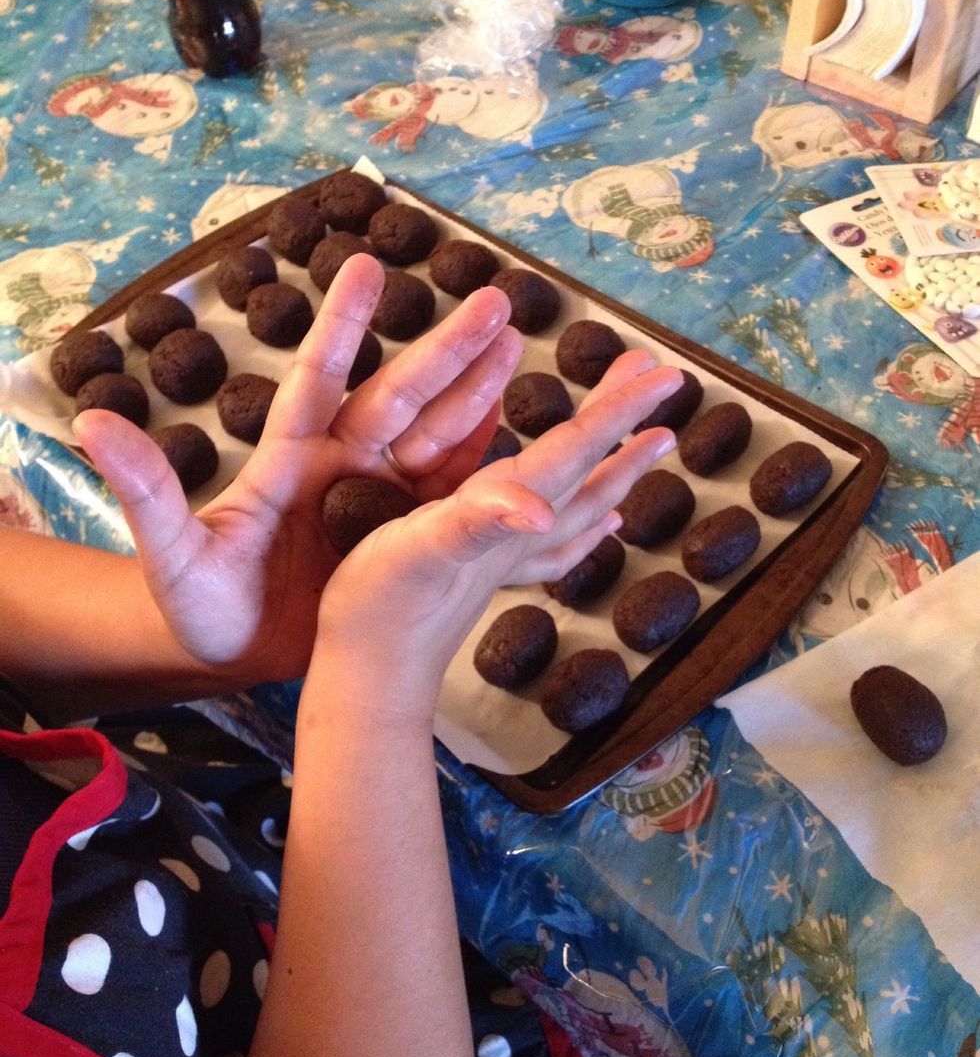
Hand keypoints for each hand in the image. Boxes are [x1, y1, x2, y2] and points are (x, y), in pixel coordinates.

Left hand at [72, 254, 522, 686]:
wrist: (235, 652)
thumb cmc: (198, 603)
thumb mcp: (171, 553)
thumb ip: (146, 491)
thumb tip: (90, 421)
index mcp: (290, 461)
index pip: (319, 382)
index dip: (341, 329)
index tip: (366, 268)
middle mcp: (341, 466)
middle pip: (400, 397)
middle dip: (446, 351)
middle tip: (493, 298)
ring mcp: (378, 498)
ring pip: (436, 435)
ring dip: (475, 389)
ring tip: (515, 340)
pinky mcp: (403, 535)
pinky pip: (452, 492)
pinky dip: (484, 459)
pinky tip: (513, 424)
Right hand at [310, 351, 682, 721]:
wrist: (368, 682)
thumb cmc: (379, 610)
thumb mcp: (416, 552)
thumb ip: (475, 523)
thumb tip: (537, 509)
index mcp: (501, 511)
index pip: (573, 451)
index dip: (618, 409)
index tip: (666, 374)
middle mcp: (515, 533)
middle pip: (586, 470)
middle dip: (625, 422)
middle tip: (664, 380)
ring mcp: (505, 559)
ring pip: (579, 506)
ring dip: (617, 470)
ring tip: (652, 443)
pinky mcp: (485, 577)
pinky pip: (553, 546)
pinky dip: (584, 530)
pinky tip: (598, 524)